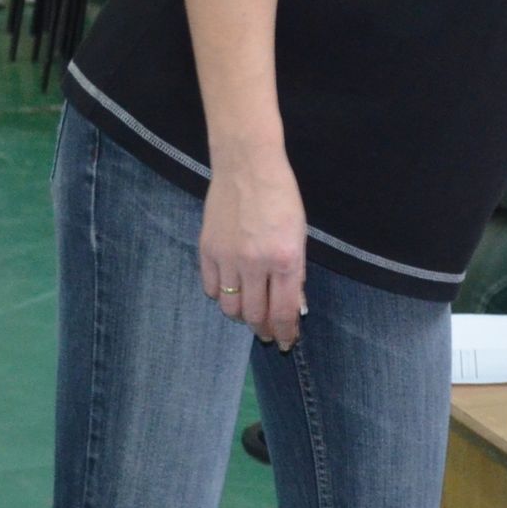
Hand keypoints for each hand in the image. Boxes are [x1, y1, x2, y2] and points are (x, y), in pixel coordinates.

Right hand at [202, 155, 308, 348]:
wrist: (247, 166)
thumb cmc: (282, 197)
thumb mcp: (300, 236)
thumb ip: (296, 273)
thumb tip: (293, 306)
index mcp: (285, 259)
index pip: (282, 311)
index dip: (284, 332)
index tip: (285, 342)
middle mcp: (255, 263)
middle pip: (254, 314)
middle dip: (263, 330)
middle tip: (268, 335)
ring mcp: (227, 258)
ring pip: (229, 306)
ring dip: (241, 317)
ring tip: (250, 316)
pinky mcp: (206, 251)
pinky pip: (211, 288)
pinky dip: (221, 297)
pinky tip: (230, 293)